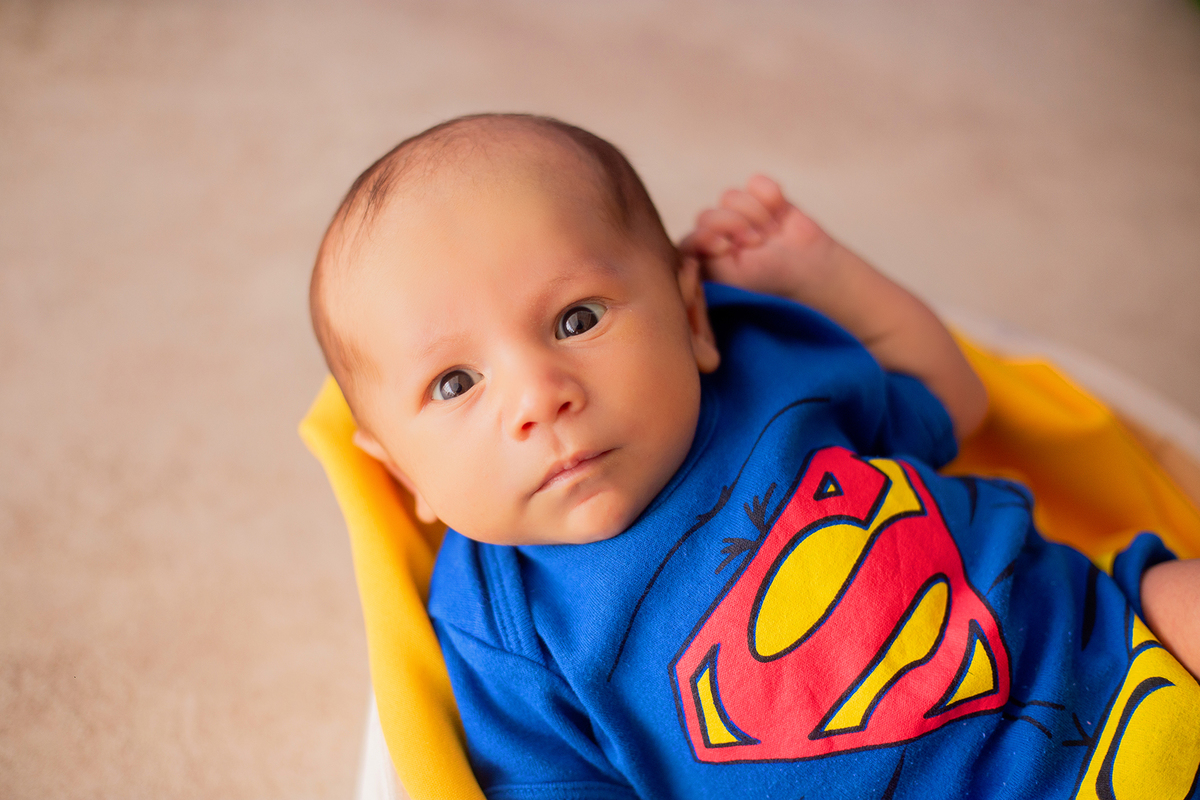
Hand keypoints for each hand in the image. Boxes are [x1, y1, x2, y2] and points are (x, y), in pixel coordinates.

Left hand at [679, 175, 838, 302]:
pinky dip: (772, 197)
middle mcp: (716, 233)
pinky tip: (781, 216)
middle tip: (758, 243)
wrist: (811, 267)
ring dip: (756, 215)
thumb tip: (692, 236)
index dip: (706, 237)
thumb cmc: (769, 277)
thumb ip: (703, 257)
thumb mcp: (731, 276)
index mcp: (704, 256)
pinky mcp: (760, 196)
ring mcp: (737, 212)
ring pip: (730, 196)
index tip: (725, 247)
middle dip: (736, 226)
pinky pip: (756, 182)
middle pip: (707, 214)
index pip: (689, 239)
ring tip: (771, 234)